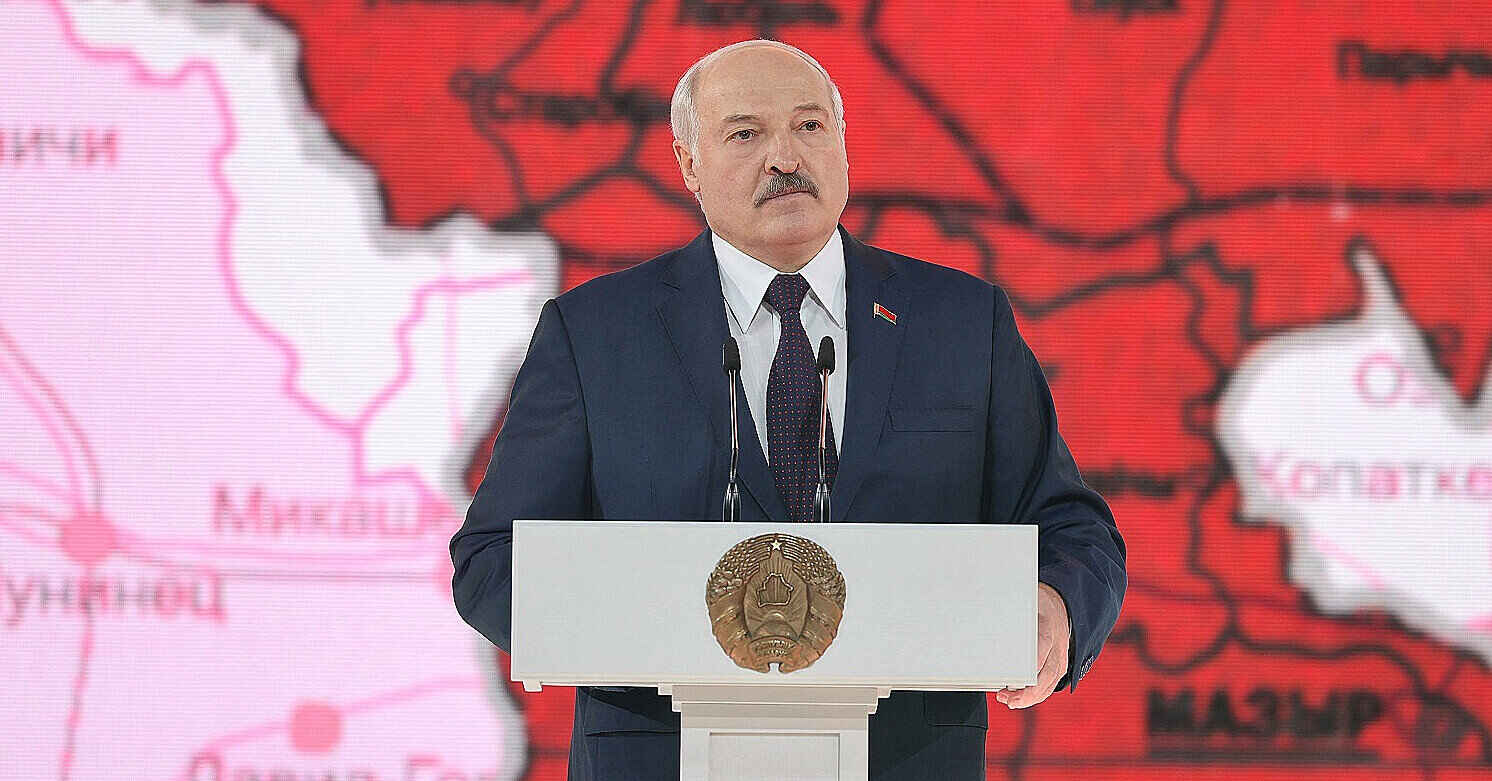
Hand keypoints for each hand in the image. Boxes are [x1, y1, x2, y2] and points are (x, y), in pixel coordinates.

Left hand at [995, 582, 1068, 708]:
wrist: (1060, 604)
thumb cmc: (1038, 603)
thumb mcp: (1026, 600)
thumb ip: (1010, 608)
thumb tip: (985, 612)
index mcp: (1048, 626)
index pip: (1042, 645)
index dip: (1032, 663)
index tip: (1018, 675)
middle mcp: (1057, 644)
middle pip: (1048, 672)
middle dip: (1030, 691)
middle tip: (1010, 699)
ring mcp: (1060, 656)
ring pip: (1050, 682)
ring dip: (1031, 696)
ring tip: (1009, 702)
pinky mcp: (1058, 664)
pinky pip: (1050, 684)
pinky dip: (1035, 695)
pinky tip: (1018, 700)